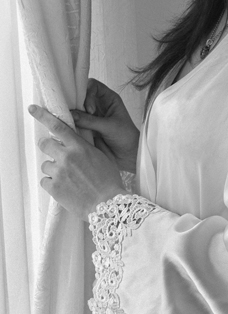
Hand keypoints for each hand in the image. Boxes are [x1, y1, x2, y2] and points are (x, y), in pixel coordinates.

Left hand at [29, 105, 126, 219]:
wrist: (107, 205)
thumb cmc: (108, 180)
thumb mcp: (103, 156)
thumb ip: (89, 144)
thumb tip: (81, 136)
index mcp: (79, 146)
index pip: (58, 126)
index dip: (43, 115)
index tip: (33, 109)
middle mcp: (66, 157)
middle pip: (45, 143)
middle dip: (47, 145)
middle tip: (54, 152)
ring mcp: (58, 173)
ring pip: (46, 164)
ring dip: (53, 168)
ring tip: (68, 177)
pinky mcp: (53, 188)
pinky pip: (45, 180)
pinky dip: (52, 183)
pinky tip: (65, 187)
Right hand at [70, 78, 139, 172]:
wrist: (127, 155)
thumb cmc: (126, 137)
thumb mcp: (110, 126)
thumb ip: (91, 120)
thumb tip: (71, 114)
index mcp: (108, 98)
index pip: (93, 86)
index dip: (88, 93)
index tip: (89, 109)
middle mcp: (98, 105)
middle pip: (81, 96)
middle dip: (76, 103)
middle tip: (75, 114)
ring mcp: (90, 116)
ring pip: (76, 109)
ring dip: (72, 114)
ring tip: (70, 122)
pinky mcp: (85, 127)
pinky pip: (75, 122)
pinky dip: (70, 123)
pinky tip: (69, 128)